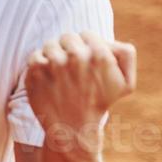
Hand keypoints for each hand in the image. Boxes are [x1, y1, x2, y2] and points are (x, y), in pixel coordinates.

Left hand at [24, 32, 136, 157]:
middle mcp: (77, 57)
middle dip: (70, 50)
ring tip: (60, 74)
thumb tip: (109, 39)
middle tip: (72, 69)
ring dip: (54, 56)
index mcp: (100, 55)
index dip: (86, 47)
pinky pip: (35, 55)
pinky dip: (39, 65)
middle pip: (67, 37)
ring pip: (50, 44)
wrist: (73, 127)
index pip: (86, 34)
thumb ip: (126, 54)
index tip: (86, 61)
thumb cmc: (99, 102)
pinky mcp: (36, 71)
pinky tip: (49, 79)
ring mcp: (54, 64)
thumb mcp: (126, 83)